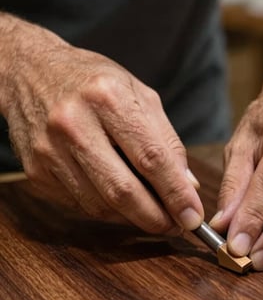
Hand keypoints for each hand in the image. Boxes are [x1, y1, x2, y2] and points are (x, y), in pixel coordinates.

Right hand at [1, 16, 202, 233]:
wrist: (32, 72)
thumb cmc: (95, 82)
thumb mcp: (139, 95)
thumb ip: (167, 141)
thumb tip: (188, 186)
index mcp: (108, 98)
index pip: (151, 158)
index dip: (176, 194)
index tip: (193, 217)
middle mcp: (74, 124)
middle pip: (123, 190)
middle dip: (156, 218)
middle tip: (176, 227)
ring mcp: (50, 150)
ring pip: (101, 205)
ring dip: (133, 218)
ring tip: (153, 215)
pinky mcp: (37, 170)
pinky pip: (81, 204)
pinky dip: (108, 211)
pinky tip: (122, 203)